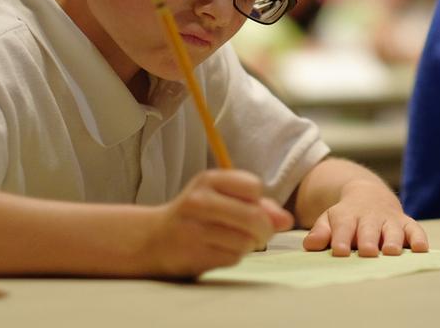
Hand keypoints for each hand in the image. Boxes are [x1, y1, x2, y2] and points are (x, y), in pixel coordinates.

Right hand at [143, 169, 292, 276]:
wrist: (152, 239)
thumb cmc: (196, 215)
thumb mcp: (222, 198)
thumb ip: (259, 205)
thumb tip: (286, 221)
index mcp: (208, 180)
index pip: (254, 187)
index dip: (259, 200)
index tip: (249, 207)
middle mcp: (199, 201)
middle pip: (254, 217)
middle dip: (264, 229)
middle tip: (259, 234)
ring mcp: (194, 229)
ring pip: (246, 241)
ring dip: (248, 245)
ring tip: (233, 241)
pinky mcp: (193, 254)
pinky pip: (233, 258)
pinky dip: (233, 257)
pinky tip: (219, 251)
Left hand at [302, 180, 428, 256]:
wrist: (369, 195)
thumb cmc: (346, 216)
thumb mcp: (329, 220)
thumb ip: (320, 232)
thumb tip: (310, 245)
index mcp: (348, 215)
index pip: (343, 226)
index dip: (340, 238)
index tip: (338, 251)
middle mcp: (370, 216)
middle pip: (369, 228)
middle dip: (368, 240)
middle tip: (367, 252)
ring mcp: (390, 219)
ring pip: (393, 229)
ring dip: (393, 240)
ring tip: (391, 251)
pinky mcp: (406, 223)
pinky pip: (415, 229)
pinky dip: (419, 238)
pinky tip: (421, 249)